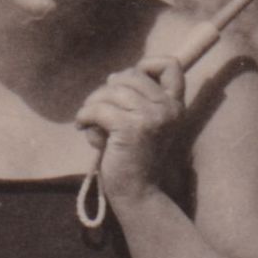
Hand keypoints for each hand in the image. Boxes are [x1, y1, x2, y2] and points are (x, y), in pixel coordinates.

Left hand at [74, 56, 186, 207]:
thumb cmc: (134, 159)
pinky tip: (82, 126)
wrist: (138, 193)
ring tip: (87, 119)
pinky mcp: (131, 128)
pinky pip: (99, 108)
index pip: (171, 65)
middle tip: (96, 107)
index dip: (147, 64)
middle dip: (108, 88)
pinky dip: (85, 115)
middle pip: (131, 75)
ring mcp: (151, 117)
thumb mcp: (143, 123)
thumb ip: (136, 99)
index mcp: (175, 105)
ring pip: (112, 90)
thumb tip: (113, 76)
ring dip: (92, 102)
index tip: (126, 82)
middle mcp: (168, 108)